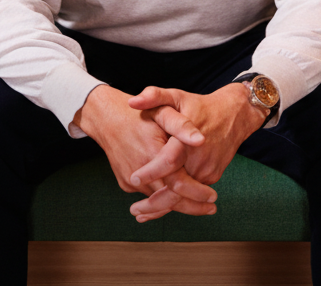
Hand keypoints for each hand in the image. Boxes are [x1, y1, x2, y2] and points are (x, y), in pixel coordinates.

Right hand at [72, 85, 218, 218]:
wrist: (107, 118)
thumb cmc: (140, 114)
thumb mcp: (163, 110)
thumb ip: (182, 125)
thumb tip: (201, 140)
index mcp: (152, 154)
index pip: (178, 183)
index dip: (197, 192)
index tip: (213, 197)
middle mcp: (139, 172)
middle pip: (169, 199)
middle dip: (192, 207)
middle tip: (211, 209)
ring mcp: (130, 181)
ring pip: (158, 199)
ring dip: (178, 203)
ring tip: (200, 206)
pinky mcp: (125, 184)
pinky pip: (148, 193)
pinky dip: (162, 196)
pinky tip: (177, 196)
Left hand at [124, 84, 266, 218]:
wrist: (234, 115)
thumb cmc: (200, 106)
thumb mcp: (177, 96)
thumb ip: (155, 96)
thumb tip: (132, 102)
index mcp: (188, 140)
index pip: (169, 160)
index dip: (152, 171)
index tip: (134, 177)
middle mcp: (199, 159)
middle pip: (177, 187)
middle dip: (155, 203)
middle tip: (135, 211)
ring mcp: (207, 170)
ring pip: (184, 195)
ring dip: (164, 207)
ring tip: (141, 214)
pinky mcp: (212, 176)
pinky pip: (191, 193)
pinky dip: (177, 201)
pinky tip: (159, 207)